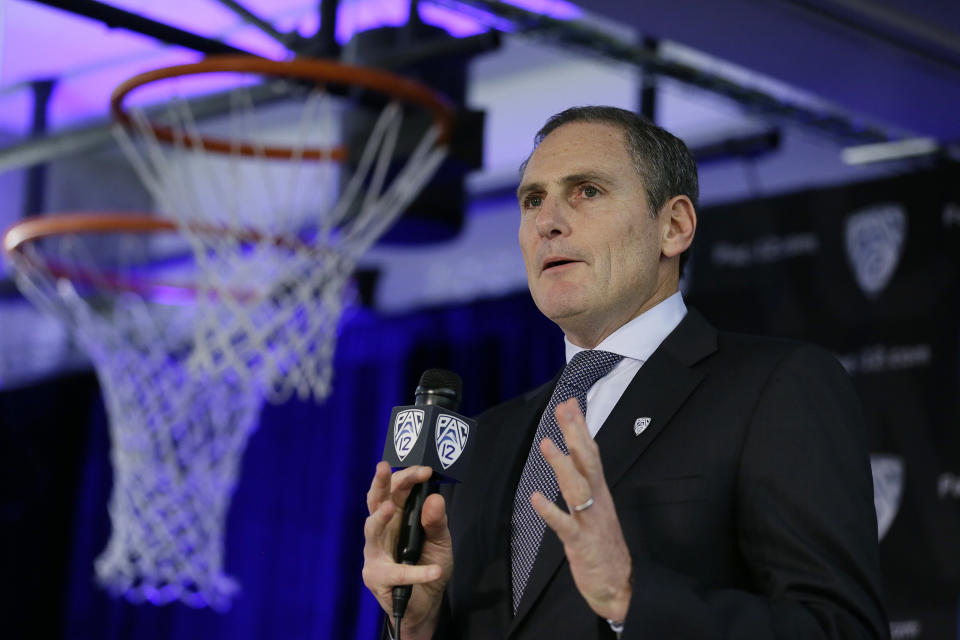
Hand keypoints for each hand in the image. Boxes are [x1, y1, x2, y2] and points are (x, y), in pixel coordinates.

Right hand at [362, 462, 452, 639]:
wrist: (424, 603)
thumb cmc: (428, 564)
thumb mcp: (440, 541)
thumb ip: (437, 522)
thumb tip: (435, 497)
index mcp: (397, 515)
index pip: (396, 489)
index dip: (407, 477)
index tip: (425, 471)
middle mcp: (381, 530)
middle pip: (375, 501)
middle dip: (379, 483)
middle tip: (383, 467)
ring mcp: (375, 553)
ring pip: (372, 531)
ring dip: (380, 518)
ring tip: (390, 508)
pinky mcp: (376, 577)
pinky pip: (396, 572)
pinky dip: (417, 573)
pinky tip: (434, 570)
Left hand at [531, 398, 632, 621]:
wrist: (620, 585)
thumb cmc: (604, 544)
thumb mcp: (598, 507)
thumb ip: (587, 481)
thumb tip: (576, 455)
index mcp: (600, 491)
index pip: (591, 452)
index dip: (581, 427)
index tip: (571, 403)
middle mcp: (598, 500)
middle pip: (587, 461)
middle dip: (575, 434)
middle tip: (564, 408)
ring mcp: (590, 521)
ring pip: (576, 488)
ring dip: (562, 465)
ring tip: (546, 443)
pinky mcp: (581, 543)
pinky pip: (564, 525)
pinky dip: (550, 512)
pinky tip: (535, 498)